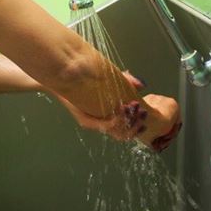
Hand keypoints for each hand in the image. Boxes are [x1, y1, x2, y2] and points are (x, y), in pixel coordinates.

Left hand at [55, 71, 181, 150]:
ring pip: (115, 132)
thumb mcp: (110, 77)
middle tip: (141, 113)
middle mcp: (101, 123)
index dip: (138, 126)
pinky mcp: (85, 120)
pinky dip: (115, 120)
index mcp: (108, 115)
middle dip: (136, 126)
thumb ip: (126, 80)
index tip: (145, 114)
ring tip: (132, 109)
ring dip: (127, 123)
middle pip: (123, 135)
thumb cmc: (87, 77)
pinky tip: (121, 109)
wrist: (65, 76)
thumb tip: (142, 85)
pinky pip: (104, 126)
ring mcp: (93, 123)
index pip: (126, 129)